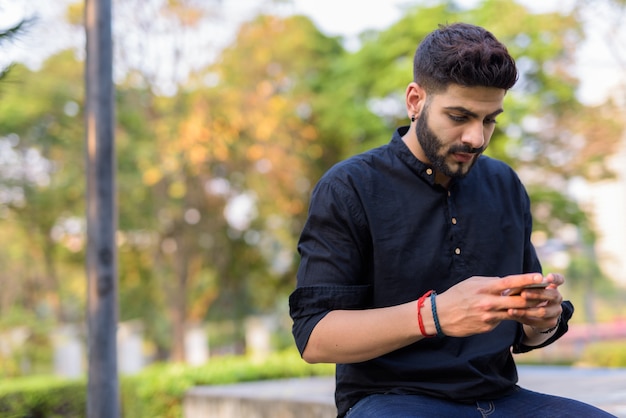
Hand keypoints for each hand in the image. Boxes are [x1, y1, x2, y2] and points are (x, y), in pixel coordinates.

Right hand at [435, 273, 549, 336]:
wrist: (440, 315)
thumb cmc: (456, 295)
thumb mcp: (472, 283)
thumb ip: (491, 282)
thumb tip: (508, 283)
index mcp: (484, 288)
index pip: (509, 283)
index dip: (526, 280)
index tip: (540, 277)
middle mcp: (488, 303)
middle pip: (518, 301)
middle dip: (534, 298)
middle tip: (548, 295)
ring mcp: (488, 317)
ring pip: (513, 313)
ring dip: (526, 310)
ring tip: (538, 306)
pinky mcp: (487, 327)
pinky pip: (502, 320)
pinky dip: (506, 316)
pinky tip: (506, 314)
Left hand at [507, 273, 563, 331]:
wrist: (531, 313)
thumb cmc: (526, 294)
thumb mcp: (525, 288)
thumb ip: (524, 285)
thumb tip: (515, 284)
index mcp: (552, 286)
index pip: (559, 279)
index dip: (555, 278)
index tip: (548, 277)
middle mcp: (557, 298)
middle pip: (553, 295)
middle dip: (537, 294)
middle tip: (523, 294)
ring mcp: (556, 311)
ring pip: (544, 311)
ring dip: (527, 310)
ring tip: (512, 308)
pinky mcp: (551, 322)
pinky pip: (538, 322)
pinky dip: (524, 318)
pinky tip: (512, 314)